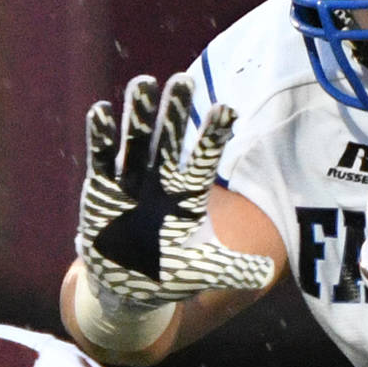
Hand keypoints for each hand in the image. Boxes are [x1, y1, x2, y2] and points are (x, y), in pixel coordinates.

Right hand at [76, 73, 272, 308]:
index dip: (214, 135)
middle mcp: (161, 178)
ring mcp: (130, 179)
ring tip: (142, 82)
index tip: (227, 109)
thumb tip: (268, 274)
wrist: (128, 287)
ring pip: (135, 140)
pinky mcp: (101, 188)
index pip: (204, 158)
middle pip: (169, 138)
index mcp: (188, 192)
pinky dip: (100, 137)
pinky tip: (100, 111)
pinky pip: (100, 158)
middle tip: (183, 79)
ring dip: (137, 113)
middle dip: (175, 110)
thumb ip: (233, 268)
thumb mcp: (204, 271)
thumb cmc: (170, 271)